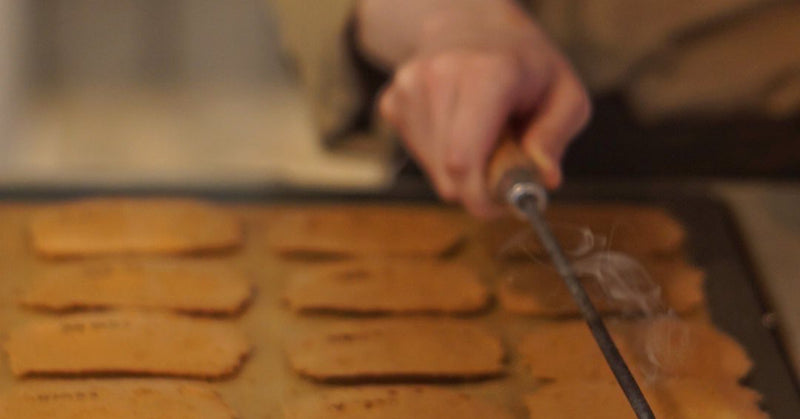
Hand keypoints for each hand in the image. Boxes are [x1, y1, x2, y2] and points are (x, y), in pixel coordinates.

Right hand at [357, 0, 590, 216]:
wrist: (471, 25)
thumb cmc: (524, 64)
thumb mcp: (564, 93)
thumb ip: (556, 137)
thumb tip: (543, 179)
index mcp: (487, 73)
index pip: (464, 159)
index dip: (481, 197)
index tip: (500, 206)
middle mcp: (438, 77)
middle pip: (448, 173)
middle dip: (477, 185)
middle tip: (503, 170)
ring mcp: (408, 89)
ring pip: (433, 170)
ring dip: (460, 170)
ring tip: (482, 138)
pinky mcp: (392, 102)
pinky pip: (418, 156)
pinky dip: (440, 156)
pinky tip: (457, 128)